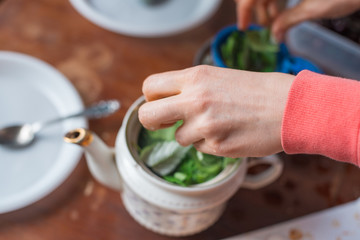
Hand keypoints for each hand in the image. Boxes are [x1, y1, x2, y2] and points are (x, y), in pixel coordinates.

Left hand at [139, 65, 293, 157]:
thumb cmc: (255, 90)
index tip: (160, 104)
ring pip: (178, 137)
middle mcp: (195, 100)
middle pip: (147, 115)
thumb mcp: (217, 76)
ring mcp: (206, 125)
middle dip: (152, 122)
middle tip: (165, 123)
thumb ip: (189, 87)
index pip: (150, 87)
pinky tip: (230, 132)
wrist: (290, 106)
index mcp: (195, 77)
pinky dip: (210, 143)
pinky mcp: (217, 146)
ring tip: (218, 124)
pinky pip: (200, 148)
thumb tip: (165, 102)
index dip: (151, 98)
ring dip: (192, 134)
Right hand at [235, 0, 359, 40]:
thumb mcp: (314, 10)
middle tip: (264, 28)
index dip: (244, 11)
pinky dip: (280, 2)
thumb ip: (288, 21)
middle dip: (259, 11)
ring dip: (270, 6)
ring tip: (274, 24)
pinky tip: (282, 13)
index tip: (243, 27)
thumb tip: (273, 35)